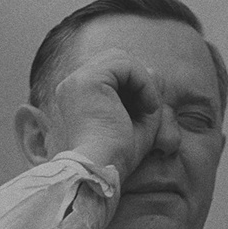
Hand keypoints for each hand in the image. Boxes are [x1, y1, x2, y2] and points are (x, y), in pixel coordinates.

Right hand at [54, 48, 161, 181]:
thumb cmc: (119, 156)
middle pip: (116, 59)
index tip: (147, 112)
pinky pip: (125, 64)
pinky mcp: (87, 81)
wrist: (102, 170)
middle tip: (149, 108)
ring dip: (143, 81)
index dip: (137, 85)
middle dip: (140, 79)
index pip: (114, 72)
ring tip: (149, 108)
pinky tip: (148, 107)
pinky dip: (144, 82)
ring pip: (121, 58)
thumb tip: (155, 71)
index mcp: (79, 95)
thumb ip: (145, 96)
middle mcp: (73, 84)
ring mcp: (76, 81)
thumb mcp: (139, 122)